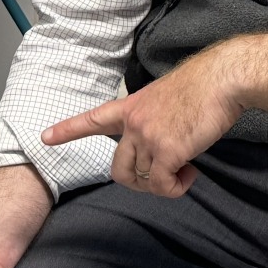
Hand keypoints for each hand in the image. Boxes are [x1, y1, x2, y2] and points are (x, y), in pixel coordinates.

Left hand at [40, 43, 245, 197]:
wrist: (222, 79)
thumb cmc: (203, 86)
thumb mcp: (165, 97)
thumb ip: (154, 119)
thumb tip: (162, 144)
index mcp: (132, 106)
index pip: (93, 119)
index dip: (68, 130)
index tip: (45, 137)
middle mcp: (134, 122)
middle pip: (119, 169)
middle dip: (138, 182)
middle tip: (164, 178)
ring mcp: (148, 136)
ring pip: (143, 179)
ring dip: (164, 183)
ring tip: (186, 169)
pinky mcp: (167, 149)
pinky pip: (162, 185)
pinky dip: (176, 188)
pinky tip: (190, 175)